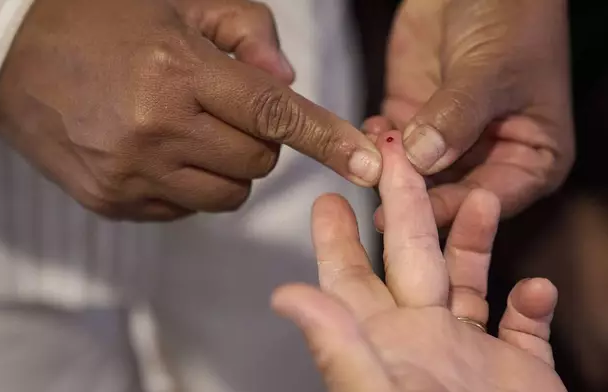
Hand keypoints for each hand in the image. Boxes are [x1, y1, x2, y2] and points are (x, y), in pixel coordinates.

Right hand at [0, 0, 381, 220]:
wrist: (12, 60)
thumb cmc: (103, 22)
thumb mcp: (178, 6)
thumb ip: (247, 32)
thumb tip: (288, 83)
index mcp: (176, 71)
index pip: (272, 112)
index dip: (326, 139)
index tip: (367, 164)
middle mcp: (156, 129)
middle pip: (258, 163)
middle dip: (262, 143)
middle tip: (229, 113)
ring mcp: (132, 174)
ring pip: (228, 196)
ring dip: (231, 170)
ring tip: (196, 134)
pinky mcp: (114, 203)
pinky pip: (187, 210)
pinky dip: (192, 186)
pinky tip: (162, 153)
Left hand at [273, 131, 565, 391]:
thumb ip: (338, 347)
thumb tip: (286, 297)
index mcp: (384, 343)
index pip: (350, 278)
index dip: (337, 238)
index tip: (327, 199)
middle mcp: (425, 341)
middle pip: (412, 258)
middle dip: (405, 206)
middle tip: (395, 157)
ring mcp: (472, 355)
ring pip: (470, 280)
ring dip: (476, 239)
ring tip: (481, 197)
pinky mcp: (521, 374)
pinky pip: (526, 326)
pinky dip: (533, 305)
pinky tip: (535, 290)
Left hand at [367, 0, 573, 228]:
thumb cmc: (510, 19)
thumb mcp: (492, 69)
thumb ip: (458, 115)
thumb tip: (423, 157)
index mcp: (530, 158)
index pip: (491, 198)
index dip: (455, 209)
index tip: (418, 218)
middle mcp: (488, 158)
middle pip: (449, 194)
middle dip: (415, 198)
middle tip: (380, 205)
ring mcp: (446, 142)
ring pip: (415, 175)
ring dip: (391, 172)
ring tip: (371, 166)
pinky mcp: (414, 120)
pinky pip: (392, 145)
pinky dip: (377, 144)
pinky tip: (369, 134)